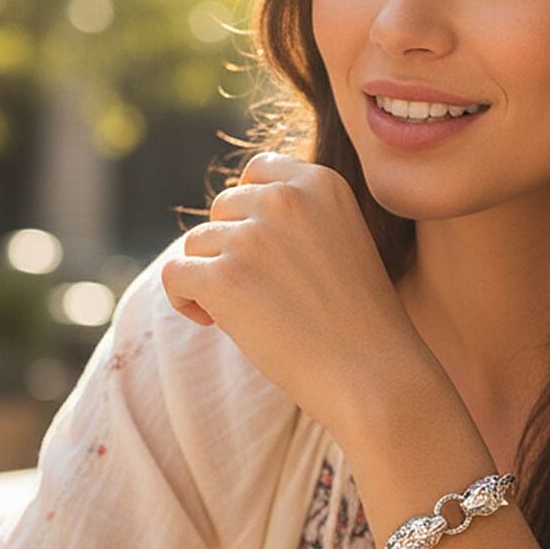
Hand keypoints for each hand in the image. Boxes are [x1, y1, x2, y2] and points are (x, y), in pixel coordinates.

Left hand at [159, 152, 435, 437]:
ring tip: (247, 315)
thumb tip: (229, 221)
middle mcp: (285, 198)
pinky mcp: (223, 278)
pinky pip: (175, 275)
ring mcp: (252, 237)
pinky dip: (183, 299)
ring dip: (211, 276)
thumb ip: (297, 220)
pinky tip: (210, 321)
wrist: (374, 377)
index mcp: (321, 182)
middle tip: (260, 295)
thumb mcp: (341, 243)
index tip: (265, 254)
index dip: (251, 213)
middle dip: (231, 248)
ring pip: (197, 244)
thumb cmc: (359, 323)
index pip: (258, 172)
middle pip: (223, 208)